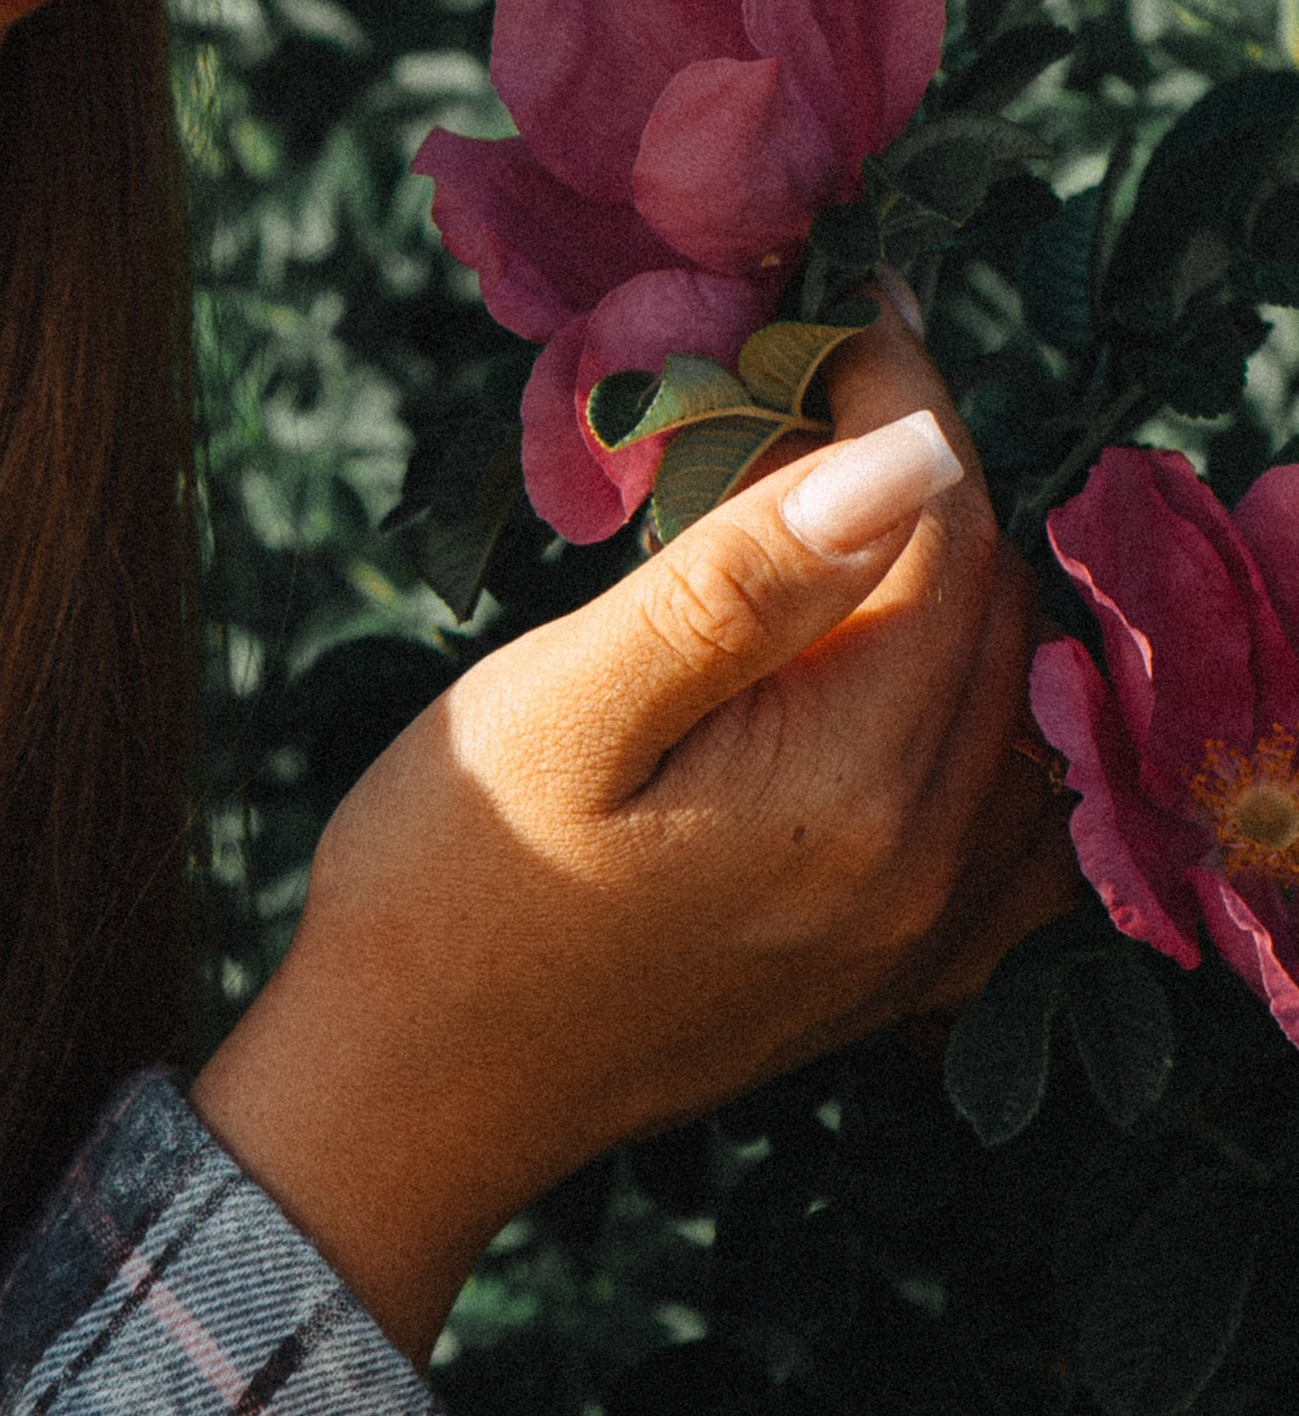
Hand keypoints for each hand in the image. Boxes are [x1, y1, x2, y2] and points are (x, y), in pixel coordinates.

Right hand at [191, 311, 1074, 1359]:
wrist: (403, 1095)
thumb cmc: (446, 886)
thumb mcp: (563, 708)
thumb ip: (741, 584)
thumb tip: (911, 455)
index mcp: (851, 790)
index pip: (945, 534)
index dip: (899, 403)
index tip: (829, 319)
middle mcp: (926, 870)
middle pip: (993, 609)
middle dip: (921, 481)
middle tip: (806, 396)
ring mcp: (922, 935)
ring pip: (1012, 699)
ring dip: (949, 586)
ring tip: (828, 517)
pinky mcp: (894, 972)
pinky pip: (1010, 816)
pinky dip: (974, 713)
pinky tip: (888, 675)